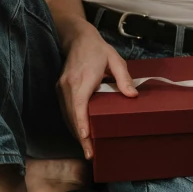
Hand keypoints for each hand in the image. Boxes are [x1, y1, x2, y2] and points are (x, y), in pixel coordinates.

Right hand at [57, 28, 136, 158]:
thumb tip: (132, 95)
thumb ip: (123, 78)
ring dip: (75, 133)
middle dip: (80, 137)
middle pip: (72, 116)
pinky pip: (66, 110)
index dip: (81, 123)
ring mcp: (62, 88)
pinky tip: (80, 133)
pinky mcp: (60, 89)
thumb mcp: (114, 59)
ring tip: (86, 149)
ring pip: (67, 115)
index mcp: (82, 79)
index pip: (79, 105)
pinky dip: (72, 123)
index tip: (85, 138)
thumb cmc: (97, 49)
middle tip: (90, 154)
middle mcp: (68, 86)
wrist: (77, 38)